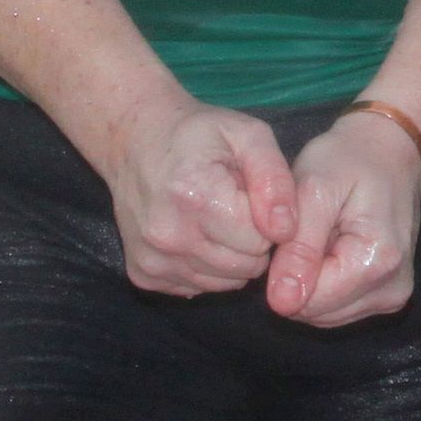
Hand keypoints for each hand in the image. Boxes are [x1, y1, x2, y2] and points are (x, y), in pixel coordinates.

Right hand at [103, 93, 296, 299]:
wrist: (134, 139)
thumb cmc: (197, 133)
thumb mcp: (246, 134)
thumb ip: (274, 178)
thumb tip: (285, 231)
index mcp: (196, 196)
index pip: (260, 240)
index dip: (264, 216)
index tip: (248, 192)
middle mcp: (169, 236)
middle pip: (244, 267)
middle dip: (250, 238)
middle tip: (232, 203)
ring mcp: (153, 260)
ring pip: (225, 283)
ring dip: (229, 255)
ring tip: (213, 215)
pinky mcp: (143, 275)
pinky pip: (198, 286)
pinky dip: (204, 265)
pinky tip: (192, 231)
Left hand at [265, 108, 420, 326]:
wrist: (387, 148)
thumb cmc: (348, 159)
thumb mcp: (315, 189)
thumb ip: (299, 248)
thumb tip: (281, 305)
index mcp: (377, 264)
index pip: (309, 301)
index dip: (286, 267)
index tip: (291, 228)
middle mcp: (392, 291)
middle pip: (317, 311)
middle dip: (299, 274)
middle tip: (307, 225)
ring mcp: (392, 297)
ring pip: (324, 313)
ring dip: (310, 278)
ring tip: (320, 232)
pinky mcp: (387, 296)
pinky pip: (338, 306)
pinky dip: (324, 280)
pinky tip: (330, 244)